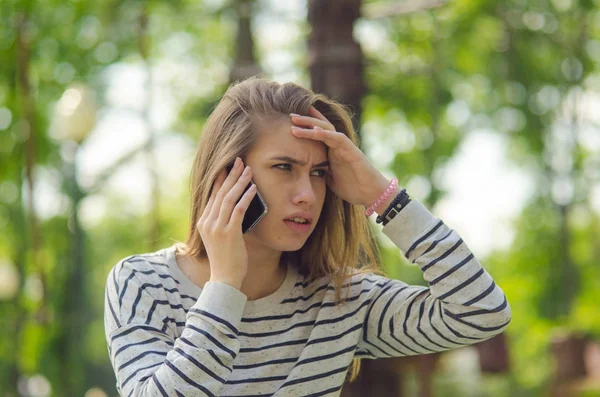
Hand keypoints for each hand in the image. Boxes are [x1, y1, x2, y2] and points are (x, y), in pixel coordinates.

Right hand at [196, 157, 256, 289]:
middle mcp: (207, 222)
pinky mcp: (228, 233)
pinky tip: (253, 188)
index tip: (229, 166)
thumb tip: (236, 206)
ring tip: (248, 170)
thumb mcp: (220, 237)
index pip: (212, 194)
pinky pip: (238, 210)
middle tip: (240, 161)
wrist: (224, 279)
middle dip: (231, 175)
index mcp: (203, 221)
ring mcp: (216, 227)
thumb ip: (223, 222)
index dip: (221, 178)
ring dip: (239, 182)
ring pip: (228, 198)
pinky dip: (246, 197)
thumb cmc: (226, 259)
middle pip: (219, 192)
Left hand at [290, 107, 390, 206]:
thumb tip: (305, 170)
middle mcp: (338, 145)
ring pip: (327, 129)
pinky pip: (338, 139)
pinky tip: (314, 131)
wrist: (371, 194)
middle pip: (321, 127)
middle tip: (290, 116)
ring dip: (311, 125)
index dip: (306, 125)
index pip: (319, 133)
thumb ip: (320, 171)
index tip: (291, 121)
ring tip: (296, 122)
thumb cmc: (352, 187)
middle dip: (305, 121)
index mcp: (332, 151)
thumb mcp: (329, 179)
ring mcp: (345, 147)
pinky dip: (326, 134)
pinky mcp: (352, 151)